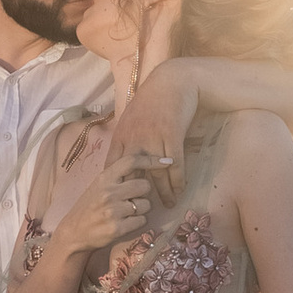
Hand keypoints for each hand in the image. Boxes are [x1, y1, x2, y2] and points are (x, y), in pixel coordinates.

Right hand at [52, 148, 161, 259]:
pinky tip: (124, 223)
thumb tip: (145, 166)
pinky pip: (142, 221)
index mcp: (104, 178)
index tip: (166, 161)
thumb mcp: (99, 186)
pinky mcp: (117, 228)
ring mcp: (112, 211)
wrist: (73, 233)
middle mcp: (108, 192)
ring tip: (126, 213)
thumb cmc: (89, 207)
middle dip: (143, 193)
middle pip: (144, 185)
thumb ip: (118, 177)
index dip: (150, 159)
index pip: (130, 161)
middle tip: (133, 199)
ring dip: (141, 209)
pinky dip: (137, 222)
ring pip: (146, 205)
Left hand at [105, 59, 200, 203]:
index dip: (115, 187)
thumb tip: (122, 164)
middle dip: (137, 195)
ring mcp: (153, 138)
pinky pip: (175, 166)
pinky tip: (180, 191)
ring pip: (156, 174)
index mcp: (121, 137)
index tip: (120, 201)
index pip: (112, 169)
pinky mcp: (172, 136)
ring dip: (163, 192)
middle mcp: (134, 140)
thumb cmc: (151, 102)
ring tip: (167, 205)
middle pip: (133, 175)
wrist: (172, 82)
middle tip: (143, 211)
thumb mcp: (130, 120)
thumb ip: (126, 142)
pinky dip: (178, 181)